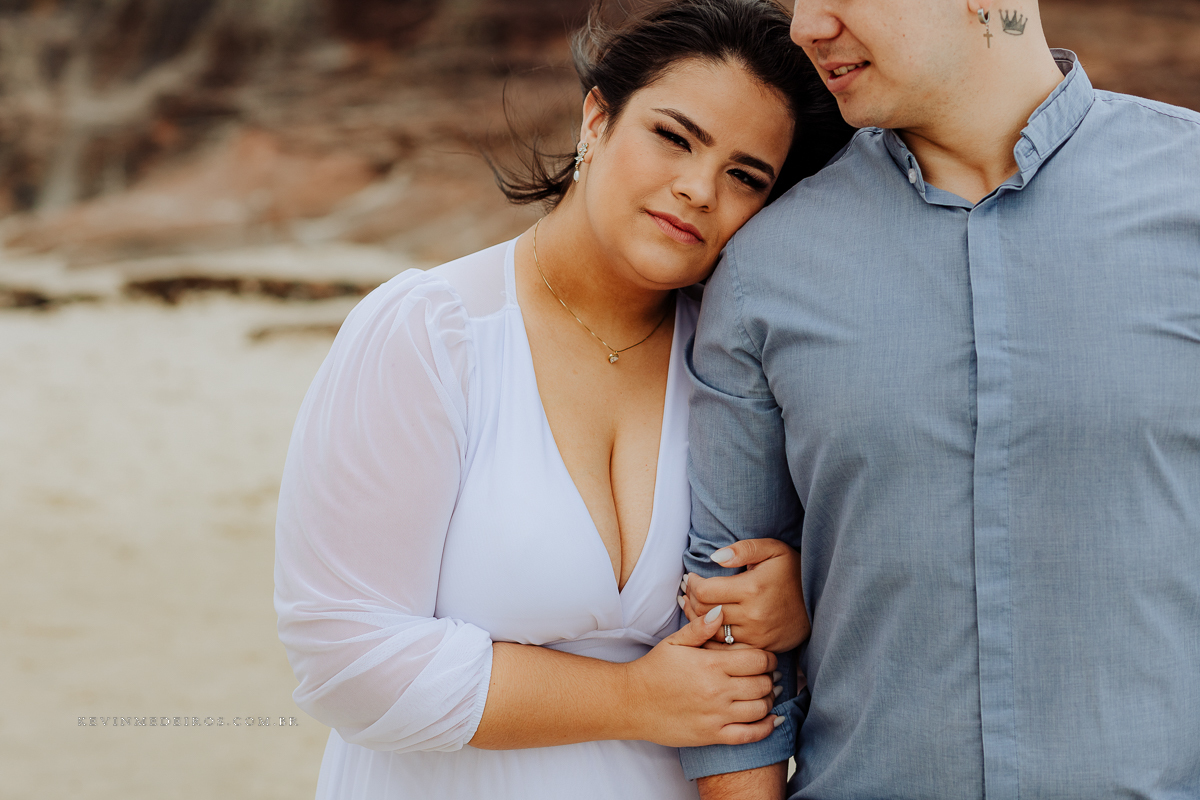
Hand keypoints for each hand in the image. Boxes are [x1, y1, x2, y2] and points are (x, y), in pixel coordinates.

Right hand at [622, 606, 781, 747]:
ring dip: (768, 701)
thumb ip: (700, 628)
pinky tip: (770, 720)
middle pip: (763, 684)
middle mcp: (718, 690)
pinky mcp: (712, 735)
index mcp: (711, 664)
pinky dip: (766, 728)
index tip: (766, 659)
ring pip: (761, 708)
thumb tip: (721, 612)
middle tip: (766, 676)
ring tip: (764, 694)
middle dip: (769, 678)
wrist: (631, 702)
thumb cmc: (653, 670)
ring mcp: (716, 715)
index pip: (758, 660)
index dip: (768, 658)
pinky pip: (750, 735)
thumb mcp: (674, 643)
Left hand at [681, 539, 808, 651]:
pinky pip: (726, 647)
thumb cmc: (793, 571)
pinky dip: (713, 637)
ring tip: (691, 606)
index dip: (692, 584)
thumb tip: (715, 557)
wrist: (821, 601)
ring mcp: (757, 635)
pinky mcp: (761, 647)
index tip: (691, 577)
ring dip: (697, 619)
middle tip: (687, 591)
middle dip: (691, 599)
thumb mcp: (772, 550)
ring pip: (712, 632)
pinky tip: (707, 625)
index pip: (705, 591)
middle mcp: (753, 615)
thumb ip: (743, 549)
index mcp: (752, 589)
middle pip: (705, 612)